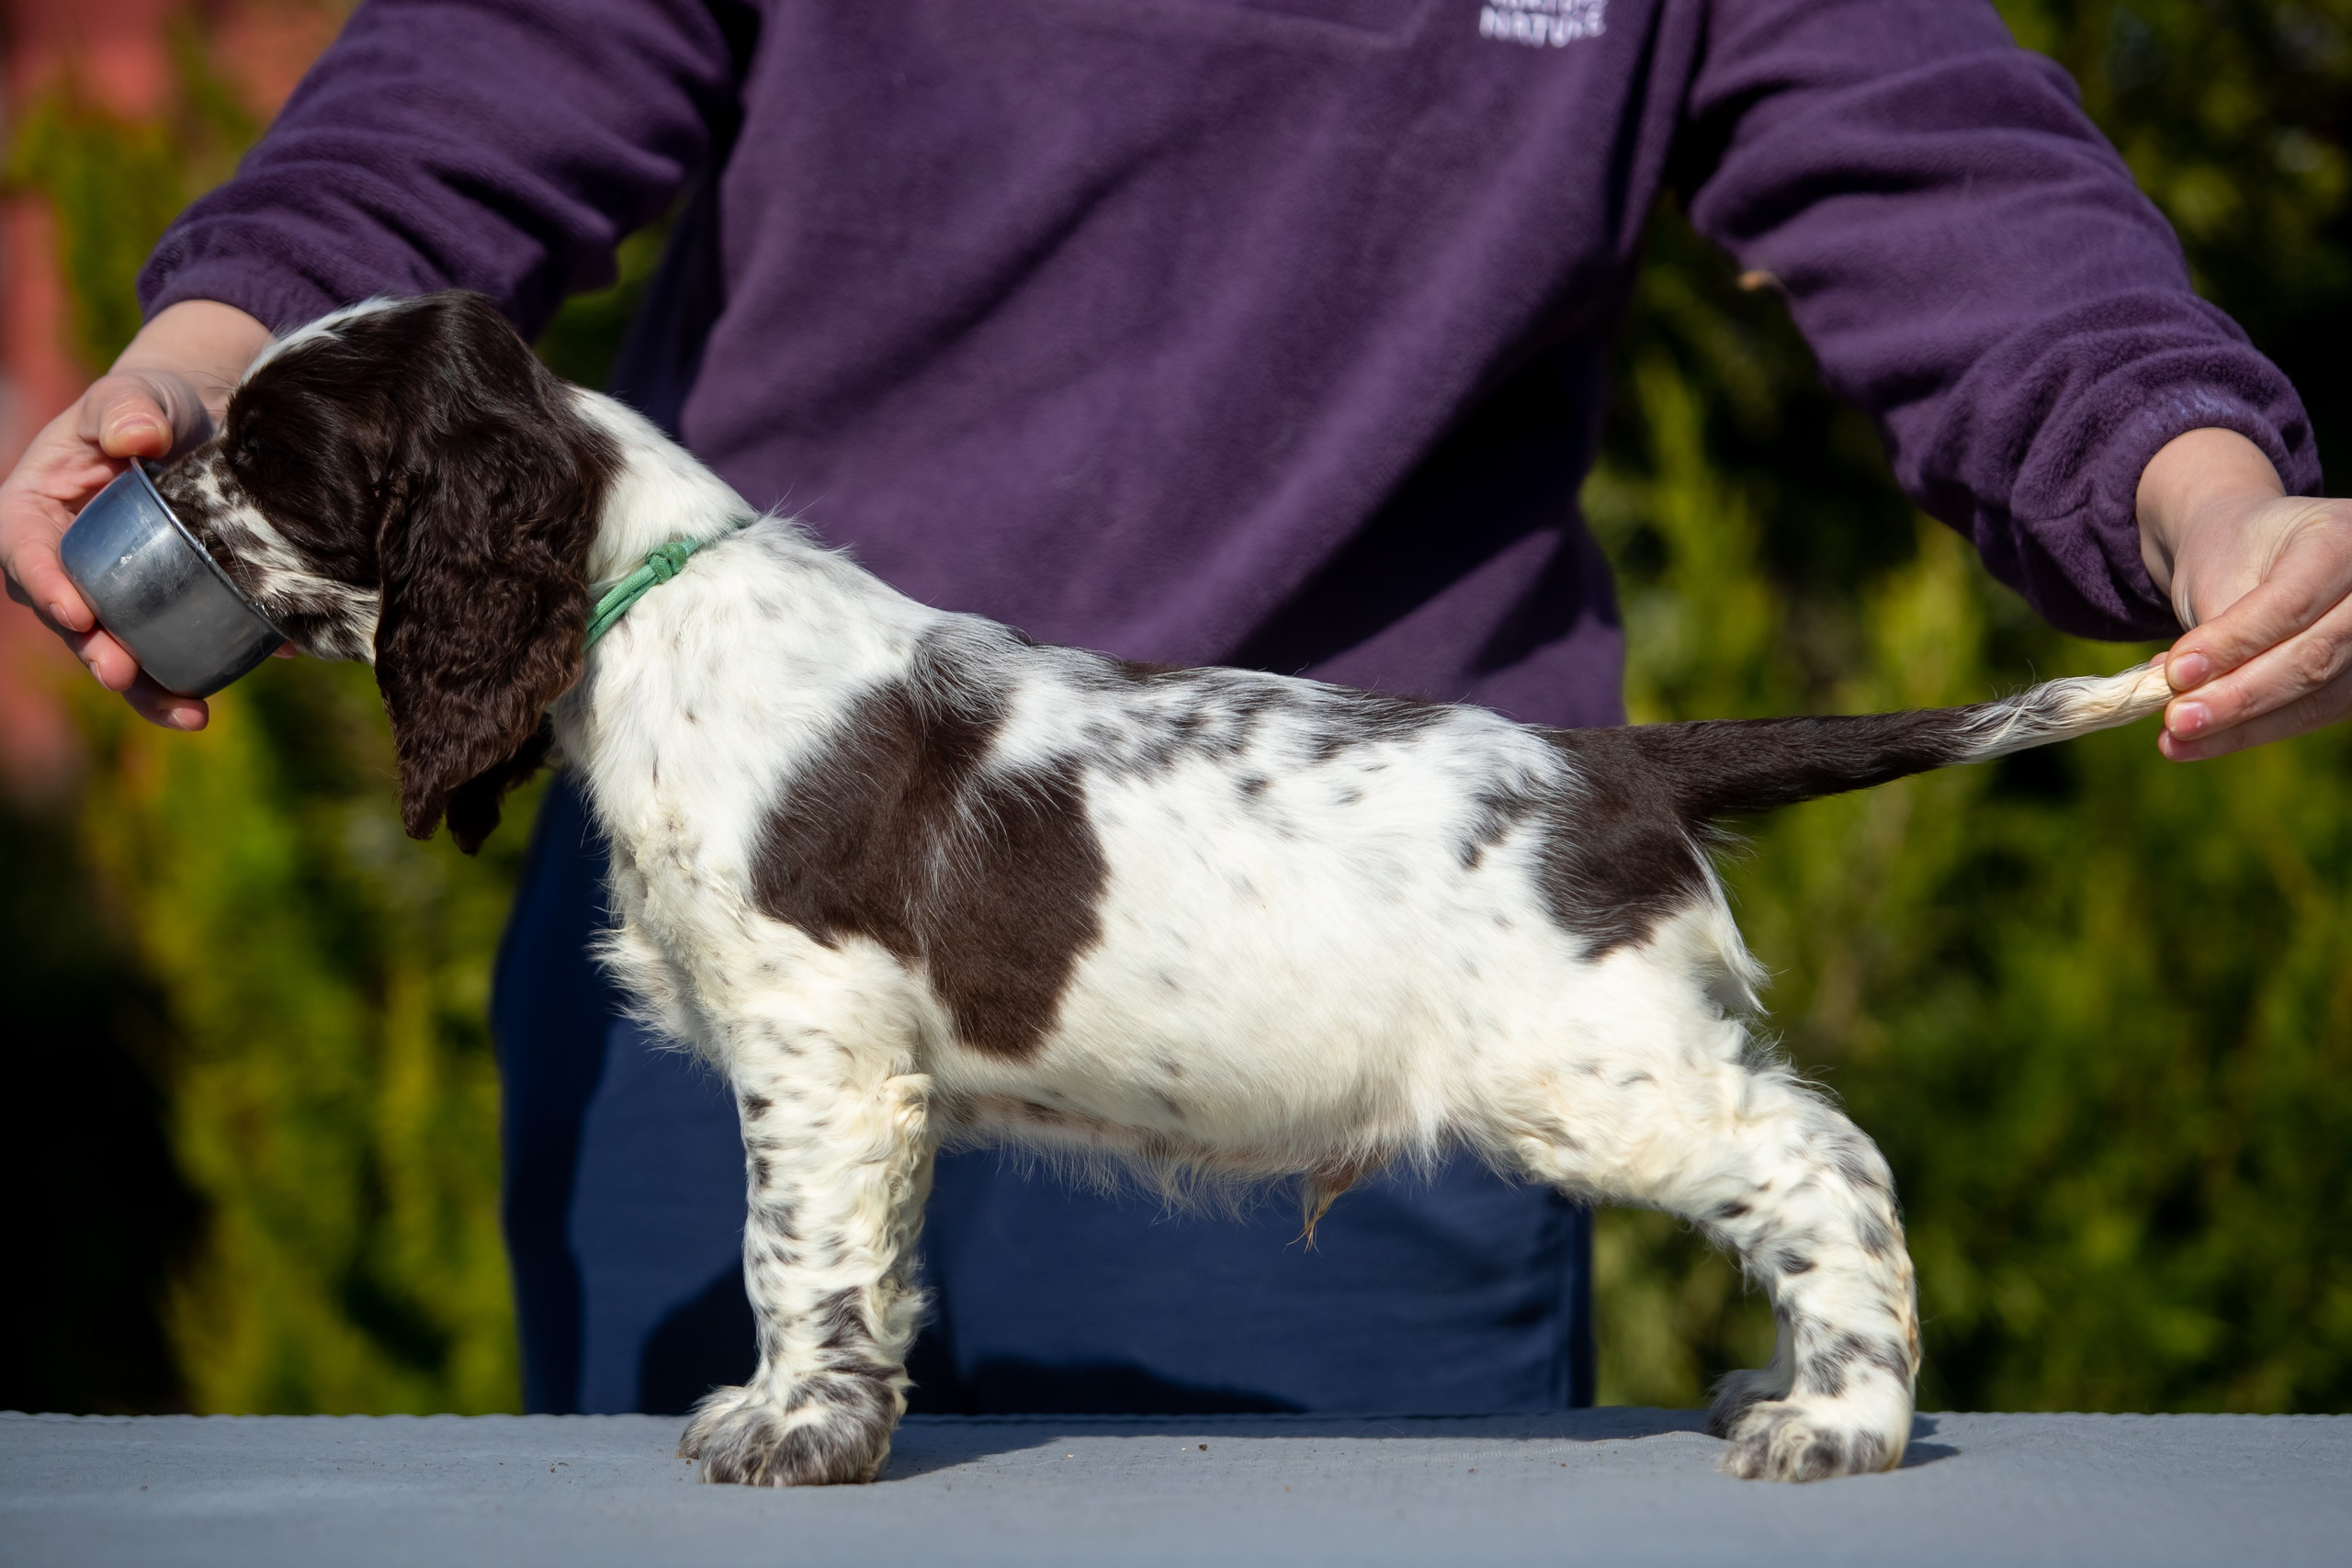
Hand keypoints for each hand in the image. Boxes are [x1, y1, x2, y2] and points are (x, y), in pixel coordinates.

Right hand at [0, 300, 273, 729]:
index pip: (25, 551)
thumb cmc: (160, 401)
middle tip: (123, 673)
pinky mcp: (172, 604)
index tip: (76, 613)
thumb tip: (136, 435)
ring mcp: (121, 588)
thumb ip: (129, 405)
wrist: (214, 418)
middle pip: (71, 616)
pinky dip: (209, 666)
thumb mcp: (141, 394)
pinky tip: (254, 674)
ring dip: (149, 687)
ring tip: (188, 714)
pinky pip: (181, 642)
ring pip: (124, 646)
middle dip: (94, 652)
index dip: (45, 584)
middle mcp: (72, 557)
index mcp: (39, 507)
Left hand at [2136, 427, 2351, 759]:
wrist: (2253, 550)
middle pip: (2311, 657)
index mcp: (2338, 542)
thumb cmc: (2234, 554)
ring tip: (2177, 738)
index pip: (2290, 605)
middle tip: (2176, 720)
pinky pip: (2309, 714)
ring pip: (2314, 696)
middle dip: (2238, 697)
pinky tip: (2200, 740)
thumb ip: (2215, 629)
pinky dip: (2251, 730)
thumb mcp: (2218, 571)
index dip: (2234, 644)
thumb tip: (2186, 694)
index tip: (2175, 674)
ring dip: (2241, 726)